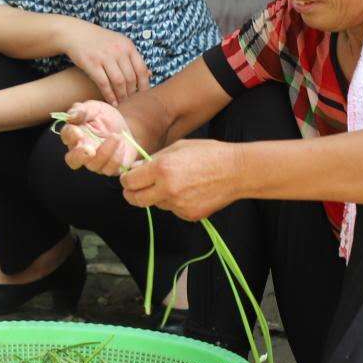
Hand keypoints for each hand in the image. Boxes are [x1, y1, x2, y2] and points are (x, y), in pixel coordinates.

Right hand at [58, 100, 143, 175]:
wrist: (124, 125)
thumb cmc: (103, 116)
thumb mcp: (93, 108)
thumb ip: (81, 110)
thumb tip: (70, 116)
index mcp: (74, 134)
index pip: (66, 136)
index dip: (70, 136)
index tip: (78, 132)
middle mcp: (81, 151)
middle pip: (72, 161)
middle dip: (79, 156)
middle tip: (89, 150)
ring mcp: (95, 162)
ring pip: (94, 165)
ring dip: (105, 152)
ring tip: (116, 136)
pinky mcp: (110, 168)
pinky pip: (111, 169)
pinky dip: (117, 156)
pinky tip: (122, 143)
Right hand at [60, 19, 149, 103]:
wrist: (75, 33)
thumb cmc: (99, 40)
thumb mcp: (119, 43)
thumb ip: (133, 58)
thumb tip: (150, 74)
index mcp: (128, 46)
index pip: (142, 69)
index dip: (144, 85)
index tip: (143, 95)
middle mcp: (118, 50)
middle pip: (131, 78)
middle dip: (132, 93)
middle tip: (131, 102)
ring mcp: (105, 56)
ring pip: (119, 82)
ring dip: (122, 95)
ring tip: (122, 103)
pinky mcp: (91, 63)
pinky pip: (104, 83)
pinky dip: (109, 95)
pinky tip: (111, 102)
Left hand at [120, 139, 241, 220]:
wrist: (236, 171)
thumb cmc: (208, 153)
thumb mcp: (177, 147)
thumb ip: (153, 159)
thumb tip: (135, 169)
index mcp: (162, 169)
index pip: (129, 181)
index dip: (126, 179)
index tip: (128, 178)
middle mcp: (167, 189)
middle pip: (136, 199)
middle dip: (131, 193)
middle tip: (133, 188)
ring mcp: (178, 205)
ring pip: (156, 204)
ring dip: (157, 196)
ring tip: (174, 183)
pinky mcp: (189, 215)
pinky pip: (173, 210)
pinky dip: (174, 202)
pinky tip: (188, 191)